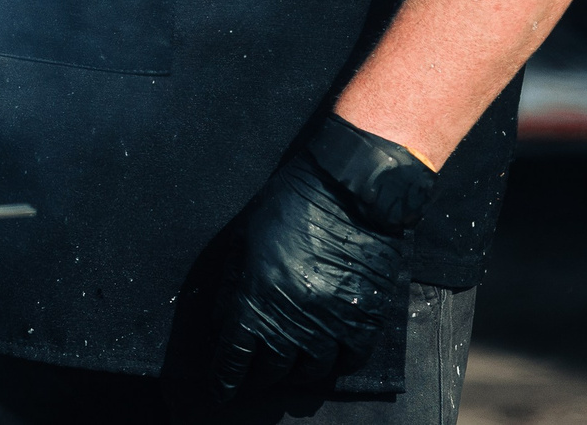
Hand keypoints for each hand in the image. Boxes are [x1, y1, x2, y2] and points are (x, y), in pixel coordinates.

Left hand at [207, 119, 428, 401]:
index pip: (234, 357)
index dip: (225, 380)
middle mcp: (292, 321)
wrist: (349, 192)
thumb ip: (232, 285)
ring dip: (296, 374)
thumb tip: (224, 324)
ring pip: (311, 372)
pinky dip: (335, 364)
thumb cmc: (289, 208)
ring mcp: (331, 325)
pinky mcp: (365, 322)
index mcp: (255, 299)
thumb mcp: (244, 241)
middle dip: (259, 377)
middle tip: (256, 376)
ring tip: (290, 368)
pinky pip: (349, 361)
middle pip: (272, 371)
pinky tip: (327, 357)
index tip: (221, 394)